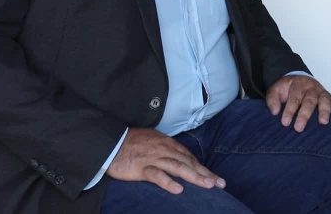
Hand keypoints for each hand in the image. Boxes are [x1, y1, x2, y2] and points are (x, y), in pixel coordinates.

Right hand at [106, 128, 224, 193]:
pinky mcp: (142, 168)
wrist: (111, 141)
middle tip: (220, 184)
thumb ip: (167, 149)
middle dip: (205, 173)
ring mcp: (154, 158)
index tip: (215, 178)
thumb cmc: (132, 142)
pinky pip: (157, 175)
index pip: (190, 158)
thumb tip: (180, 158)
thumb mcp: (154, 141)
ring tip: (208, 185)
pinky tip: (179, 190)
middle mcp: (165, 150)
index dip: (203, 168)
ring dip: (194, 177)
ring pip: (178, 167)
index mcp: (169, 144)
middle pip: (189, 163)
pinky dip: (168, 182)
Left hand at [265, 75, 330, 131]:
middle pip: (309, 100)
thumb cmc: (287, 89)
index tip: (284, 122)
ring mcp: (321, 92)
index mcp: (298, 84)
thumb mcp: (275, 90)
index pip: (294, 98)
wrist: (297, 79)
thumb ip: (272, 100)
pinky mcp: (328, 96)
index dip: (289, 110)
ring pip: (324, 99)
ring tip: (323, 122)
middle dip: (304, 114)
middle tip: (299, 128)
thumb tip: (274, 111)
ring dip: (325, 110)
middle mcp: (312, 87)